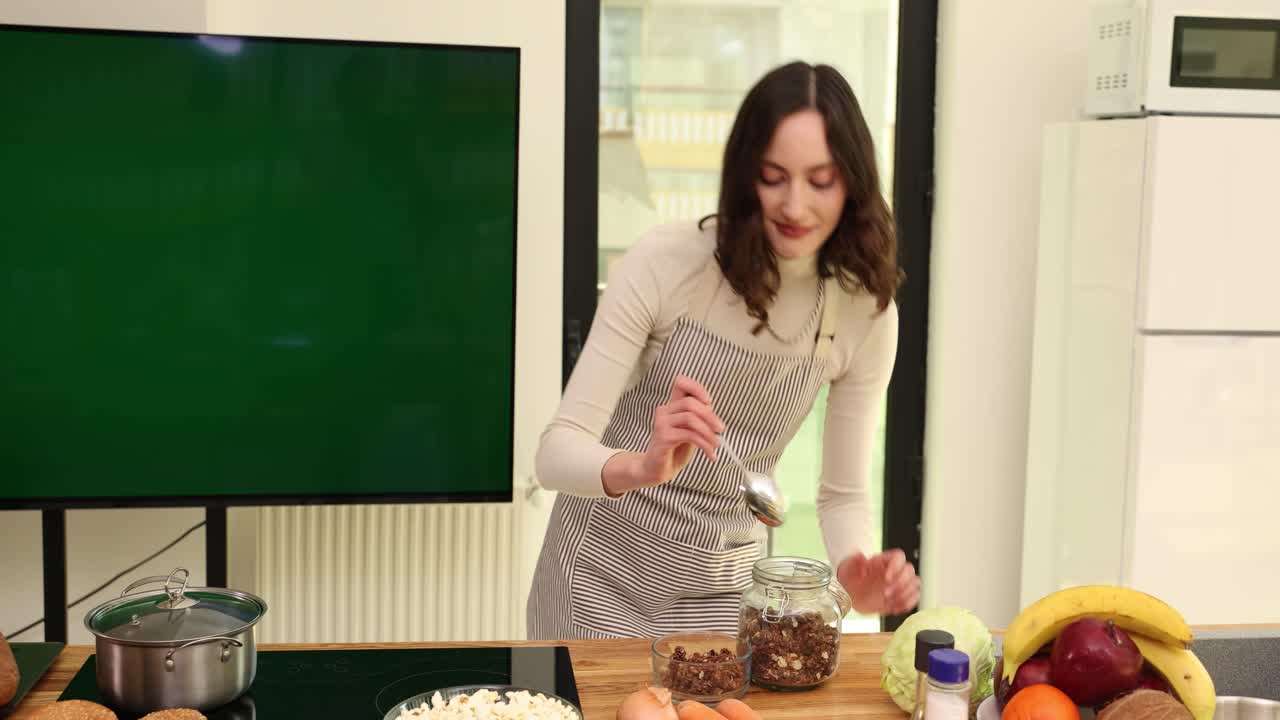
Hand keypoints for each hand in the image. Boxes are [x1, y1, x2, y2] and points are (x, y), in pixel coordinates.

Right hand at [606, 375, 723, 493]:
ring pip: (691, 418)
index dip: (697, 387)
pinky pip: (689, 435)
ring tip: (716, 445)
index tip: (709, 402)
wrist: (658, 470)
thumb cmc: (676, 449)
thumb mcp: (692, 431)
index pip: (680, 382)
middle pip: (691, 402)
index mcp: (672, 406)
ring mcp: (661, 423)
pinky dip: (704, 444)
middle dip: (710, 416)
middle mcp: (664, 411)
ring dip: (708, 432)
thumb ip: (700, 419)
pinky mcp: (663, 437)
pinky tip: (710, 454)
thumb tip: (715, 417)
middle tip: (721, 430)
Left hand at [837, 549, 920, 615]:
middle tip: (885, 593)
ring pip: (915, 584)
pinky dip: (907, 604)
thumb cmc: (850, 578)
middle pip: (909, 570)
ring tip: (889, 602)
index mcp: (883, 561)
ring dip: (904, 594)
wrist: (850, 594)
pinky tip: (894, 608)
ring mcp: (899, 583)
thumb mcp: (847, 567)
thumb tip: (861, 556)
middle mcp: (894, 570)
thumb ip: (854, 561)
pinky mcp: (900, 596)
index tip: (886, 578)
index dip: (896, 566)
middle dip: (900, 583)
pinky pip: (914, 598)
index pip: (899, 557)